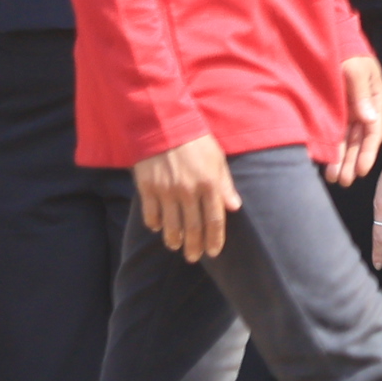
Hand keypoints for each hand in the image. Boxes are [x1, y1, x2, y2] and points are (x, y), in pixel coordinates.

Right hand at [134, 136, 242, 262]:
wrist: (163, 122)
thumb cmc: (195, 139)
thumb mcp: (217, 158)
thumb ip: (225, 184)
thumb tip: (234, 207)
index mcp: (209, 184)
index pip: (214, 221)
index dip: (214, 240)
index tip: (214, 252)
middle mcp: (189, 191)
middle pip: (193, 228)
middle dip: (194, 246)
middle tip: (194, 257)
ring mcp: (166, 191)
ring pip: (171, 225)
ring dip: (174, 240)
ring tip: (175, 247)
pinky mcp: (147, 188)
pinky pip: (151, 214)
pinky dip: (155, 224)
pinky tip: (158, 229)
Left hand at [326, 56, 381, 185]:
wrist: (333, 36)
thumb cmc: (349, 51)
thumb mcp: (357, 69)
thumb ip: (361, 94)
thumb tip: (369, 120)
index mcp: (375, 99)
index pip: (374, 131)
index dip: (368, 152)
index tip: (361, 171)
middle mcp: (363, 108)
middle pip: (359, 140)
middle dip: (352, 161)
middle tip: (343, 181)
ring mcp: (348, 109)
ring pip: (346, 139)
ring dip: (341, 158)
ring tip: (333, 177)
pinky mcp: (334, 108)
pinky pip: (333, 131)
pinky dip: (331, 146)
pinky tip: (324, 160)